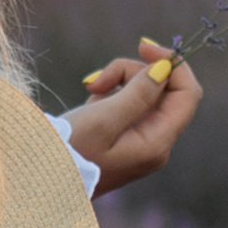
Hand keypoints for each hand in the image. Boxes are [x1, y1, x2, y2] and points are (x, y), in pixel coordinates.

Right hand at [64, 37, 203, 197]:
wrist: (40, 181)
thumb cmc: (68, 154)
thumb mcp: (102, 119)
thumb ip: (138, 92)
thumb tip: (165, 68)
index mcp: (157, 143)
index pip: (188, 93)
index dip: (172, 64)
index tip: (142, 47)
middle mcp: (155, 144)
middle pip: (163, 90)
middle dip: (132, 74)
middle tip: (95, 79)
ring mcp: (140, 143)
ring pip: (143, 94)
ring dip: (117, 83)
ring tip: (88, 92)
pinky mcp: (124, 140)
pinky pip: (127, 106)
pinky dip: (110, 97)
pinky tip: (88, 107)